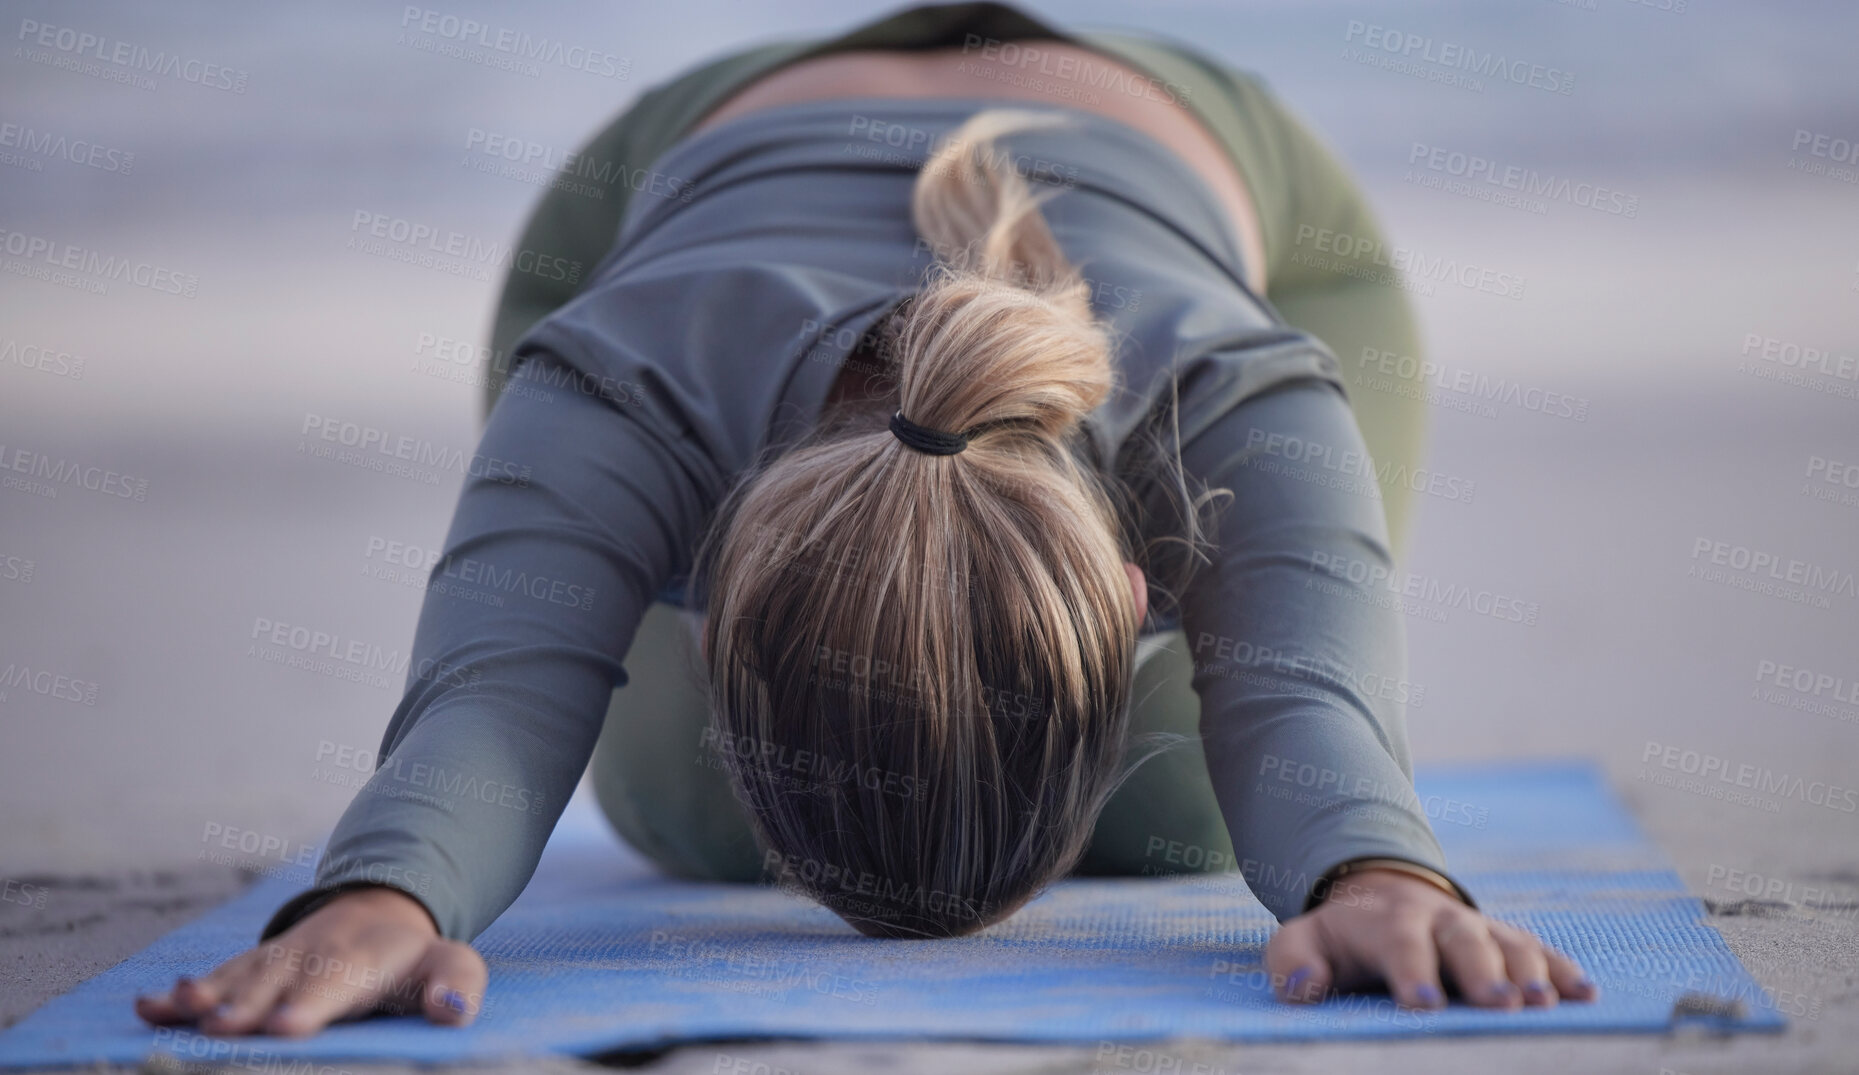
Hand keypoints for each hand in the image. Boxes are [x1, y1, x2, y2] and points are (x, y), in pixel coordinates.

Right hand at [134, 886, 486, 1036]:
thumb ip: (456, 985)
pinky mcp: (248, 970)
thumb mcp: (451, 964)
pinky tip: (149, 1007)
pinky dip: (180, 995)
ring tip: (177, 1010)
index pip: (336, 983)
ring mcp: (275, 962)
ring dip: (206, 995)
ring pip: (238, 978)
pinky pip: (214, 979)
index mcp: (362, 961)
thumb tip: (451, 1012)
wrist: (378, 915)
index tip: (287, 1025)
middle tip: (221, 1027)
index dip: (312, 1003)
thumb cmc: (415, 960)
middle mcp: (311, 957)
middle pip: (277, 983)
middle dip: (248, 1005)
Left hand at [1264, 867, 1596, 1009]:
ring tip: (1543, 1004)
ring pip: (1510, 943)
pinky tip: (1585, 995)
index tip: (1423, 1005)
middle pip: (1464, 939)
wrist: (1381, 898)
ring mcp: (1480, 928)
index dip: (1412, 971)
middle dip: (1482, 970)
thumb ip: (1292, 961)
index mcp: (1386, 922)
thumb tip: (1305, 986)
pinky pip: (1542, 951)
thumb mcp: (1302, 942)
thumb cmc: (1340, 940)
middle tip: (1499, 1003)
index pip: (1399, 943)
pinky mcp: (1509, 940)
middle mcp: (1440, 919)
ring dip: (1530, 971)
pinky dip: (1563, 971)